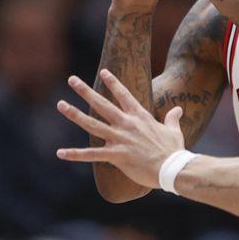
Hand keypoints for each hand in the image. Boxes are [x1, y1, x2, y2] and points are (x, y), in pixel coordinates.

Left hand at [56, 69, 184, 187]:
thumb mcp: (174, 131)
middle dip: (85, 91)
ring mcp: (120, 139)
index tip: (103, 71)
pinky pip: (91, 155)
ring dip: (75, 114)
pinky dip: (75, 154)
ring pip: (92, 124)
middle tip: (71, 79)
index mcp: (140, 117)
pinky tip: (60, 153)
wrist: (172, 168)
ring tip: (61, 104)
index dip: (113, 83)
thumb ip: (173, 118)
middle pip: (102, 104)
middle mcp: (127, 124)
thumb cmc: (174, 150)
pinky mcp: (116, 155)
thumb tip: (178, 109)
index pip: (124, 95)